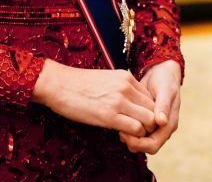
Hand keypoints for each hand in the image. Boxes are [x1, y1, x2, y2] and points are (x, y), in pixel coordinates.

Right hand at [32, 59, 156, 136]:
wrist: (58, 84)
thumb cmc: (78, 84)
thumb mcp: (106, 79)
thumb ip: (121, 88)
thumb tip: (130, 102)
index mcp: (126, 77)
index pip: (151, 97)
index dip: (147, 111)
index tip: (137, 118)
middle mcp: (126, 87)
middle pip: (153, 108)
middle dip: (149, 122)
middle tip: (137, 129)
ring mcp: (119, 101)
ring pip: (148, 120)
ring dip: (142, 130)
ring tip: (129, 133)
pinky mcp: (109, 116)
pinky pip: (134, 129)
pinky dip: (132, 135)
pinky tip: (121, 135)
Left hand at [120, 60, 181, 154]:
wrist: (161, 72)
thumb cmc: (165, 80)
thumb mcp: (165, 90)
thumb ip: (164, 106)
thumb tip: (161, 122)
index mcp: (168, 125)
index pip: (153, 145)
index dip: (140, 144)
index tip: (126, 134)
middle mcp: (160, 129)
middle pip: (144, 146)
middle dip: (131, 142)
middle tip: (119, 132)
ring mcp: (152, 125)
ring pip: (138, 141)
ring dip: (128, 136)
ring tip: (117, 125)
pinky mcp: (144, 120)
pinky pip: (135, 131)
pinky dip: (127, 128)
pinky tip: (119, 119)